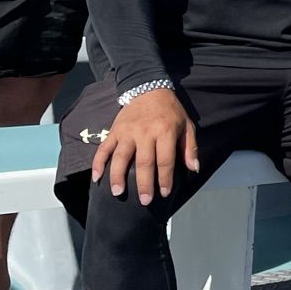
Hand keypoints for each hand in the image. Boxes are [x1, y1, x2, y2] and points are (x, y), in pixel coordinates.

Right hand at [92, 88, 199, 205]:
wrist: (148, 88)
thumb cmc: (170, 110)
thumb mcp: (186, 125)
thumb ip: (190, 147)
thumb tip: (194, 168)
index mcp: (165, 132)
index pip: (165, 160)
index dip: (165, 178)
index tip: (164, 193)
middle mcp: (145, 133)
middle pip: (143, 162)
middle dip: (144, 183)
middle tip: (144, 201)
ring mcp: (127, 132)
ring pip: (121, 157)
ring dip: (118, 176)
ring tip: (118, 193)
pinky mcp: (114, 131)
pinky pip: (104, 148)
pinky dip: (98, 163)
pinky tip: (96, 178)